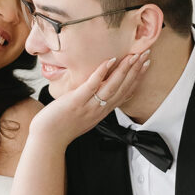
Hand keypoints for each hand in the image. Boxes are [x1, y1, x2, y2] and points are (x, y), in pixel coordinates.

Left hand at [30, 51, 149, 147]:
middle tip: (146, 55)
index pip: (125, 93)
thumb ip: (94, 103)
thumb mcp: (84, 116)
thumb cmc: (62, 126)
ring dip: (124, 70)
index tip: (146, 66)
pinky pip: (92, 85)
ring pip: (112, 86)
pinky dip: (102, 73)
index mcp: (102, 111)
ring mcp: (89, 105)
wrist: (48, 139)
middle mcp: (100, 109)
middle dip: (136, 70)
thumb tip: (97, 89)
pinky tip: (109, 61)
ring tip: (133, 57)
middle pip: (123, 88)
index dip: (137, 79)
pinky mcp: (77, 101)